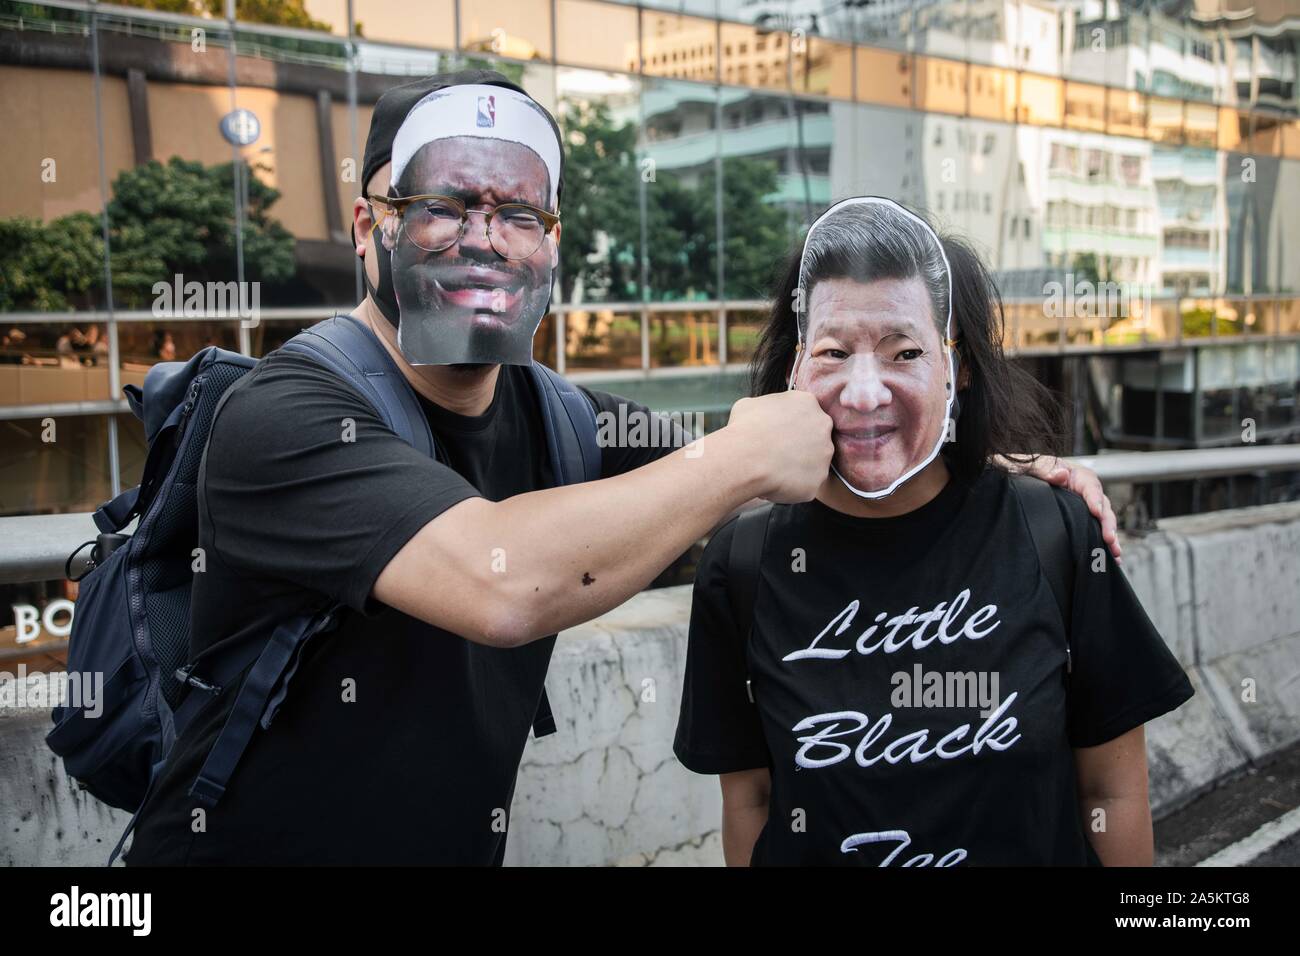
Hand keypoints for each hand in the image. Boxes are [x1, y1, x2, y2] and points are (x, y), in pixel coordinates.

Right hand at [727, 391, 833, 504]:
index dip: (790, 425)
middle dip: (800, 444)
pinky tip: (777, 482)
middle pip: (815, 436)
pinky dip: (794, 485)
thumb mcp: (749, 405)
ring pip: (814, 461)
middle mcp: (822, 425)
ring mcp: (825, 453)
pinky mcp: (819, 478)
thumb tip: (762, 415)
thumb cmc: (744, 430)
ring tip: (775, 469)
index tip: (778, 433)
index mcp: (806, 402)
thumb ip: (766, 407)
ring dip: (799, 465)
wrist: (745, 459)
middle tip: (778, 452)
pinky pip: (808, 482)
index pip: (805, 412)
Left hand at [999, 454, 1121, 562]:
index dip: (1094, 498)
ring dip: (1109, 536)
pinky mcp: (1079, 518)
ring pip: (1102, 519)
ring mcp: (1082, 504)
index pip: (1089, 484)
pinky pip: (1094, 530)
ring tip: (1115, 554)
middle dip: (1107, 522)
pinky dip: (1103, 543)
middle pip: (1101, 504)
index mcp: (1072, 472)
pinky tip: (1112, 559)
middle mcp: (1082, 489)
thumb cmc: (1018, 469)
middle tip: (1109, 539)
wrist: (1010, 481)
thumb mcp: (1025, 467)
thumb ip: (1042, 469)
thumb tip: (1061, 474)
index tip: (1096, 512)